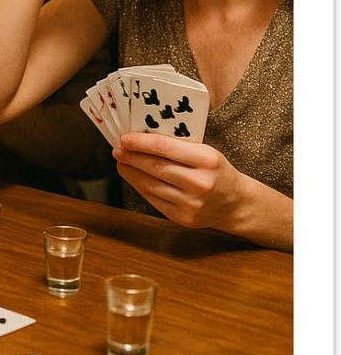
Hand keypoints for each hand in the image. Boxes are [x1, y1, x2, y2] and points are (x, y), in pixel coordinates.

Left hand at [112, 132, 246, 231]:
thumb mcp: (205, 152)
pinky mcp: (182, 218)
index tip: (124, 138)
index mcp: (207, 160)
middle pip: (154, 166)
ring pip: (150, 184)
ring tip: (121, 162)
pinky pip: (153, 199)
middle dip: (130, 157)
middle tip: (117, 149)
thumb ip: (178, 145)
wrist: (236, 204)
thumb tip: (141, 137)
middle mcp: (199, 183)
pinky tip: (133, 177)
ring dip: (130, 172)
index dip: (140, 142)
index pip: (164, 147)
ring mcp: (191, 203)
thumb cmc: (216, 172)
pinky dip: (139, 186)